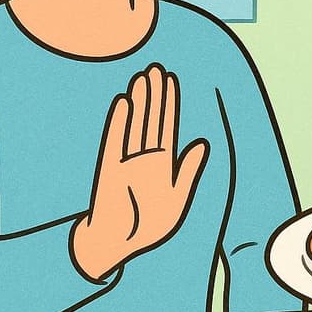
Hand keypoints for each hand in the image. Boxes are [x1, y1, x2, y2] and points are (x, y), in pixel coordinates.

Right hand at [71, 64, 208, 280]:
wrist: (120, 244)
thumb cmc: (149, 225)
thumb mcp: (177, 198)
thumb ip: (189, 170)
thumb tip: (202, 144)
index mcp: (163, 163)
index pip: (168, 126)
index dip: (170, 102)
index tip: (171, 80)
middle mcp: (145, 157)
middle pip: (152, 118)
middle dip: (155, 94)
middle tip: (156, 68)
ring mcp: (126, 160)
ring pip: (135, 124)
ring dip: (139, 101)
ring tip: (142, 77)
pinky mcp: (109, 167)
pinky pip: (115, 140)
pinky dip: (119, 122)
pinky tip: (124, 103)